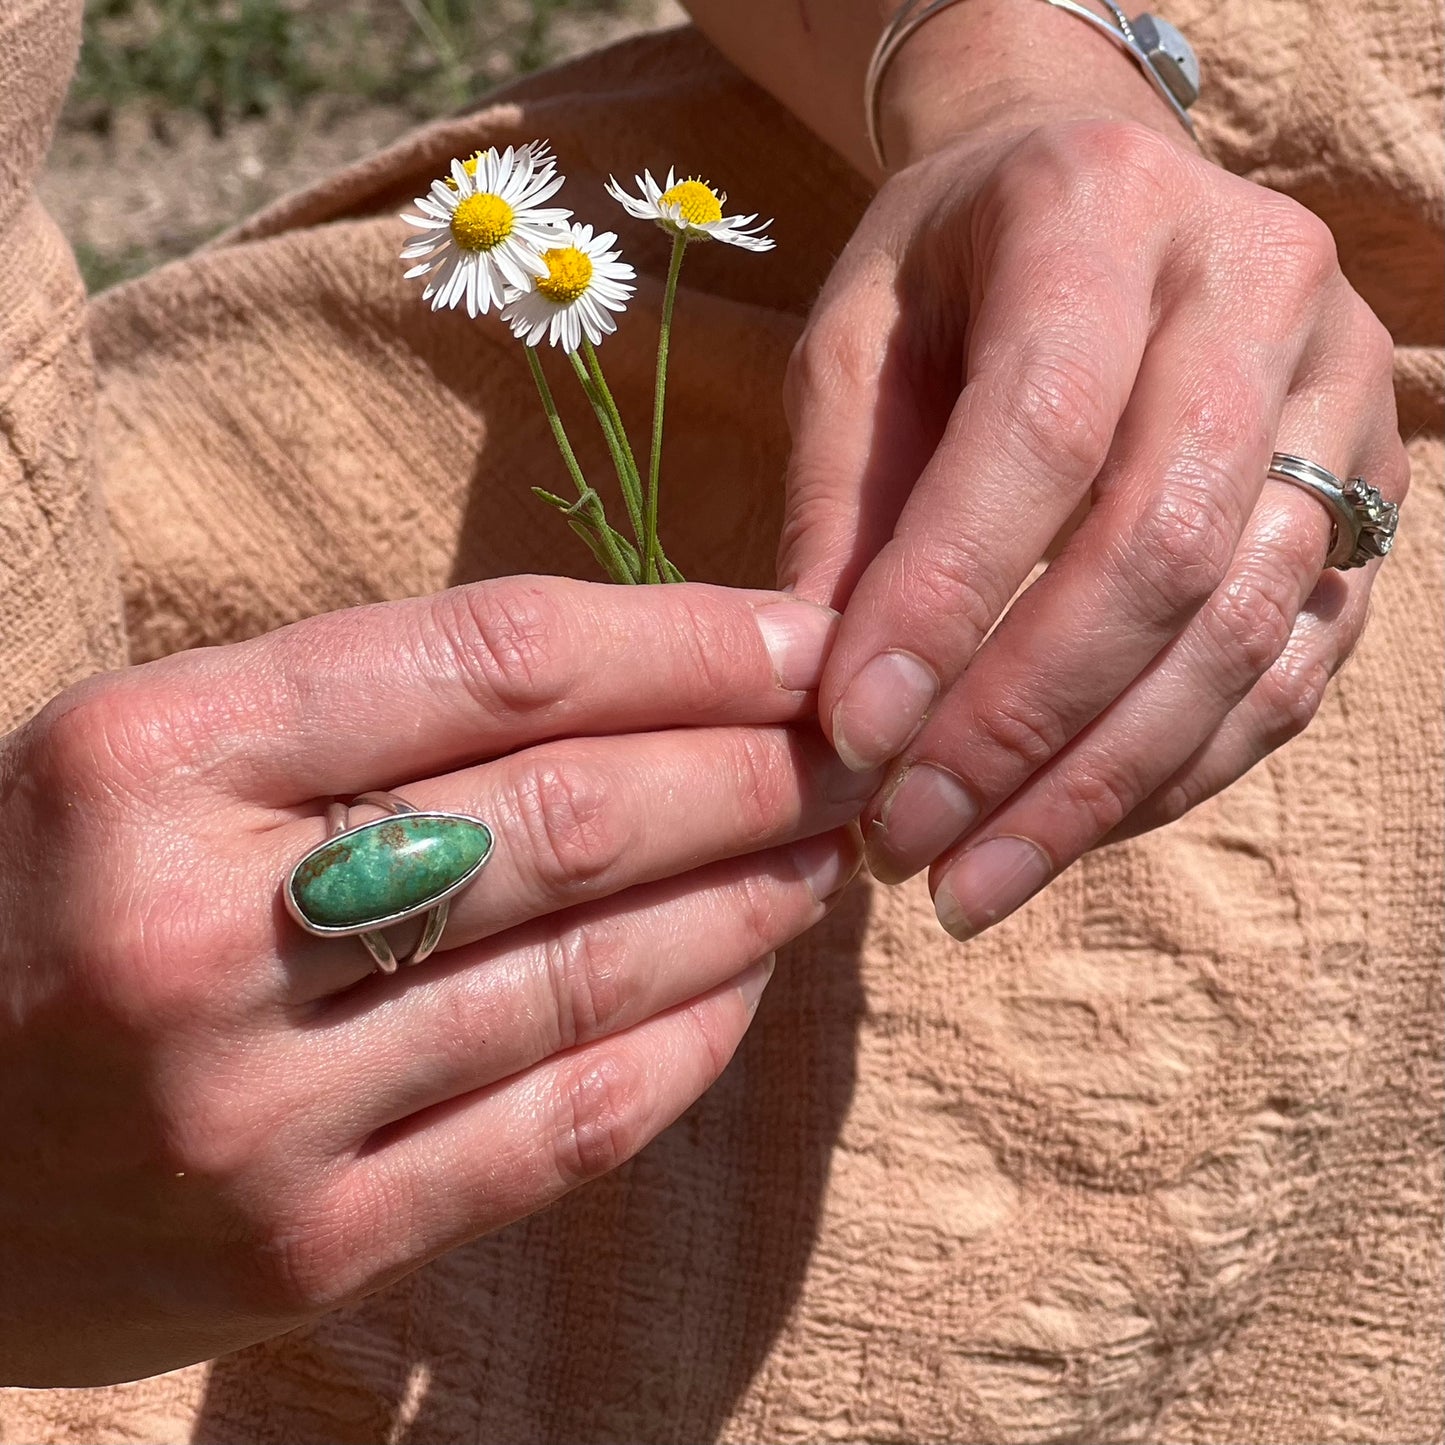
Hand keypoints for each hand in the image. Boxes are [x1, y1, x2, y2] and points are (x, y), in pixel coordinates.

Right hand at [0, 578, 869, 1384]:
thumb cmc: (40, 900)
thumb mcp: (155, 755)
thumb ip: (368, 717)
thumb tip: (636, 685)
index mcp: (153, 754)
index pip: (498, 660)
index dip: (687, 641)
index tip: (805, 639)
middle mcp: (198, 928)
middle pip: (566, 816)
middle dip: (753, 770)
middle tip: (855, 744)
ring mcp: (249, 1112)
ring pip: (584, 975)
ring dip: (742, 901)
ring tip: (821, 852)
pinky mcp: (300, 1249)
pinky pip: (557, 1130)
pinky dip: (683, 1044)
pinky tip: (749, 987)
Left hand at [780, 117, 1408, 937]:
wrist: (1090, 197)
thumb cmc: (944, 278)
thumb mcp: (853, 347)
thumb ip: (842, 504)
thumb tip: (823, 706)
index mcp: (1103, 213)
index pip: (1039, 434)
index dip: (944, 603)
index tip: (850, 738)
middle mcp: (1258, 289)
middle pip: (1156, 553)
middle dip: (1017, 729)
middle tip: (902, 844)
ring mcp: (1339, 401)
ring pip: (1237, 634)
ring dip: (1093, 788)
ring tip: (968, 883)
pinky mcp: (1368, 499)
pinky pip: (1289, 670)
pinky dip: (1171, 772)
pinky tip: (1064, 833)